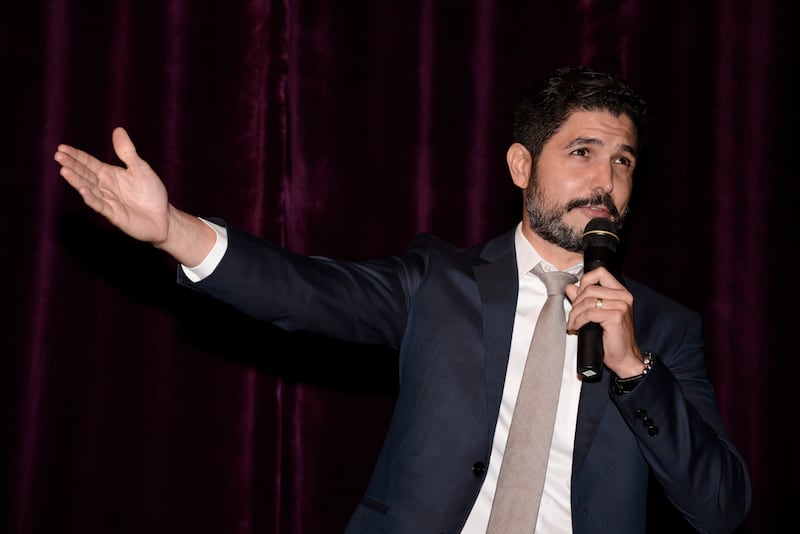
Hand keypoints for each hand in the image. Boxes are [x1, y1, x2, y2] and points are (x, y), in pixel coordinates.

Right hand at [55, 127, 216, 266]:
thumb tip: (118, 130)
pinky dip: (92, 199)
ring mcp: (108, 201)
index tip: (62, 148)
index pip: (89, 163)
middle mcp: (105, 187)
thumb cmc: (151, 192)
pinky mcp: (115, 215)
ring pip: (89, 190)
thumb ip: (127, 152)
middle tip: (58, 155)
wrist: (163, 217)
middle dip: (72, 165)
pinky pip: (101, 206)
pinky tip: (83, 191)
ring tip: (64, 171)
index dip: (76, 156)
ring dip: (77, 181)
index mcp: (109, 175)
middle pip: (85, 174)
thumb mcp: (140, 168)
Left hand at [564, 267, 644, 377]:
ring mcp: (621, 306)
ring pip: (586, 301)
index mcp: (621, 292)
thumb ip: (585, 299)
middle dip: (575, 303)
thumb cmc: (613, 337)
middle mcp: (623, 296)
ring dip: (574, 314)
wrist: (624, 357)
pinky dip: (577, 321)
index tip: (578, 296)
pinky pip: (588, 314)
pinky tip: (575, 328)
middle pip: (589, 288)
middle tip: (573, 316)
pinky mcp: (615, 317)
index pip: (600, 272)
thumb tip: (570, 287)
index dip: (584, 281)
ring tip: (572, 324)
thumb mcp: (598, 314)